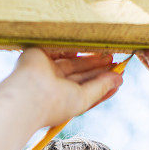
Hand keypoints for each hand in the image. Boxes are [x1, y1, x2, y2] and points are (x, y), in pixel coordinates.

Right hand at [0, 48, 123, 131]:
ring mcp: (46, 68)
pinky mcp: (40, 53)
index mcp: (61, 97)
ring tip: (109, 54)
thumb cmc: (55, 104)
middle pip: (80, 72)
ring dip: (91, 58)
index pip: (84, 88)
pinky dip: (75, 47)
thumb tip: (119, 80)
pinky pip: (61, 47)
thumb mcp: (84, 100)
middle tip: (116, 62)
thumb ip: (101, 88)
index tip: (119, 77)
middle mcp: (53, 83)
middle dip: (99, 68)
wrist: (29, 94)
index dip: (102, 82)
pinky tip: (91, 45)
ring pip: (72, 60)